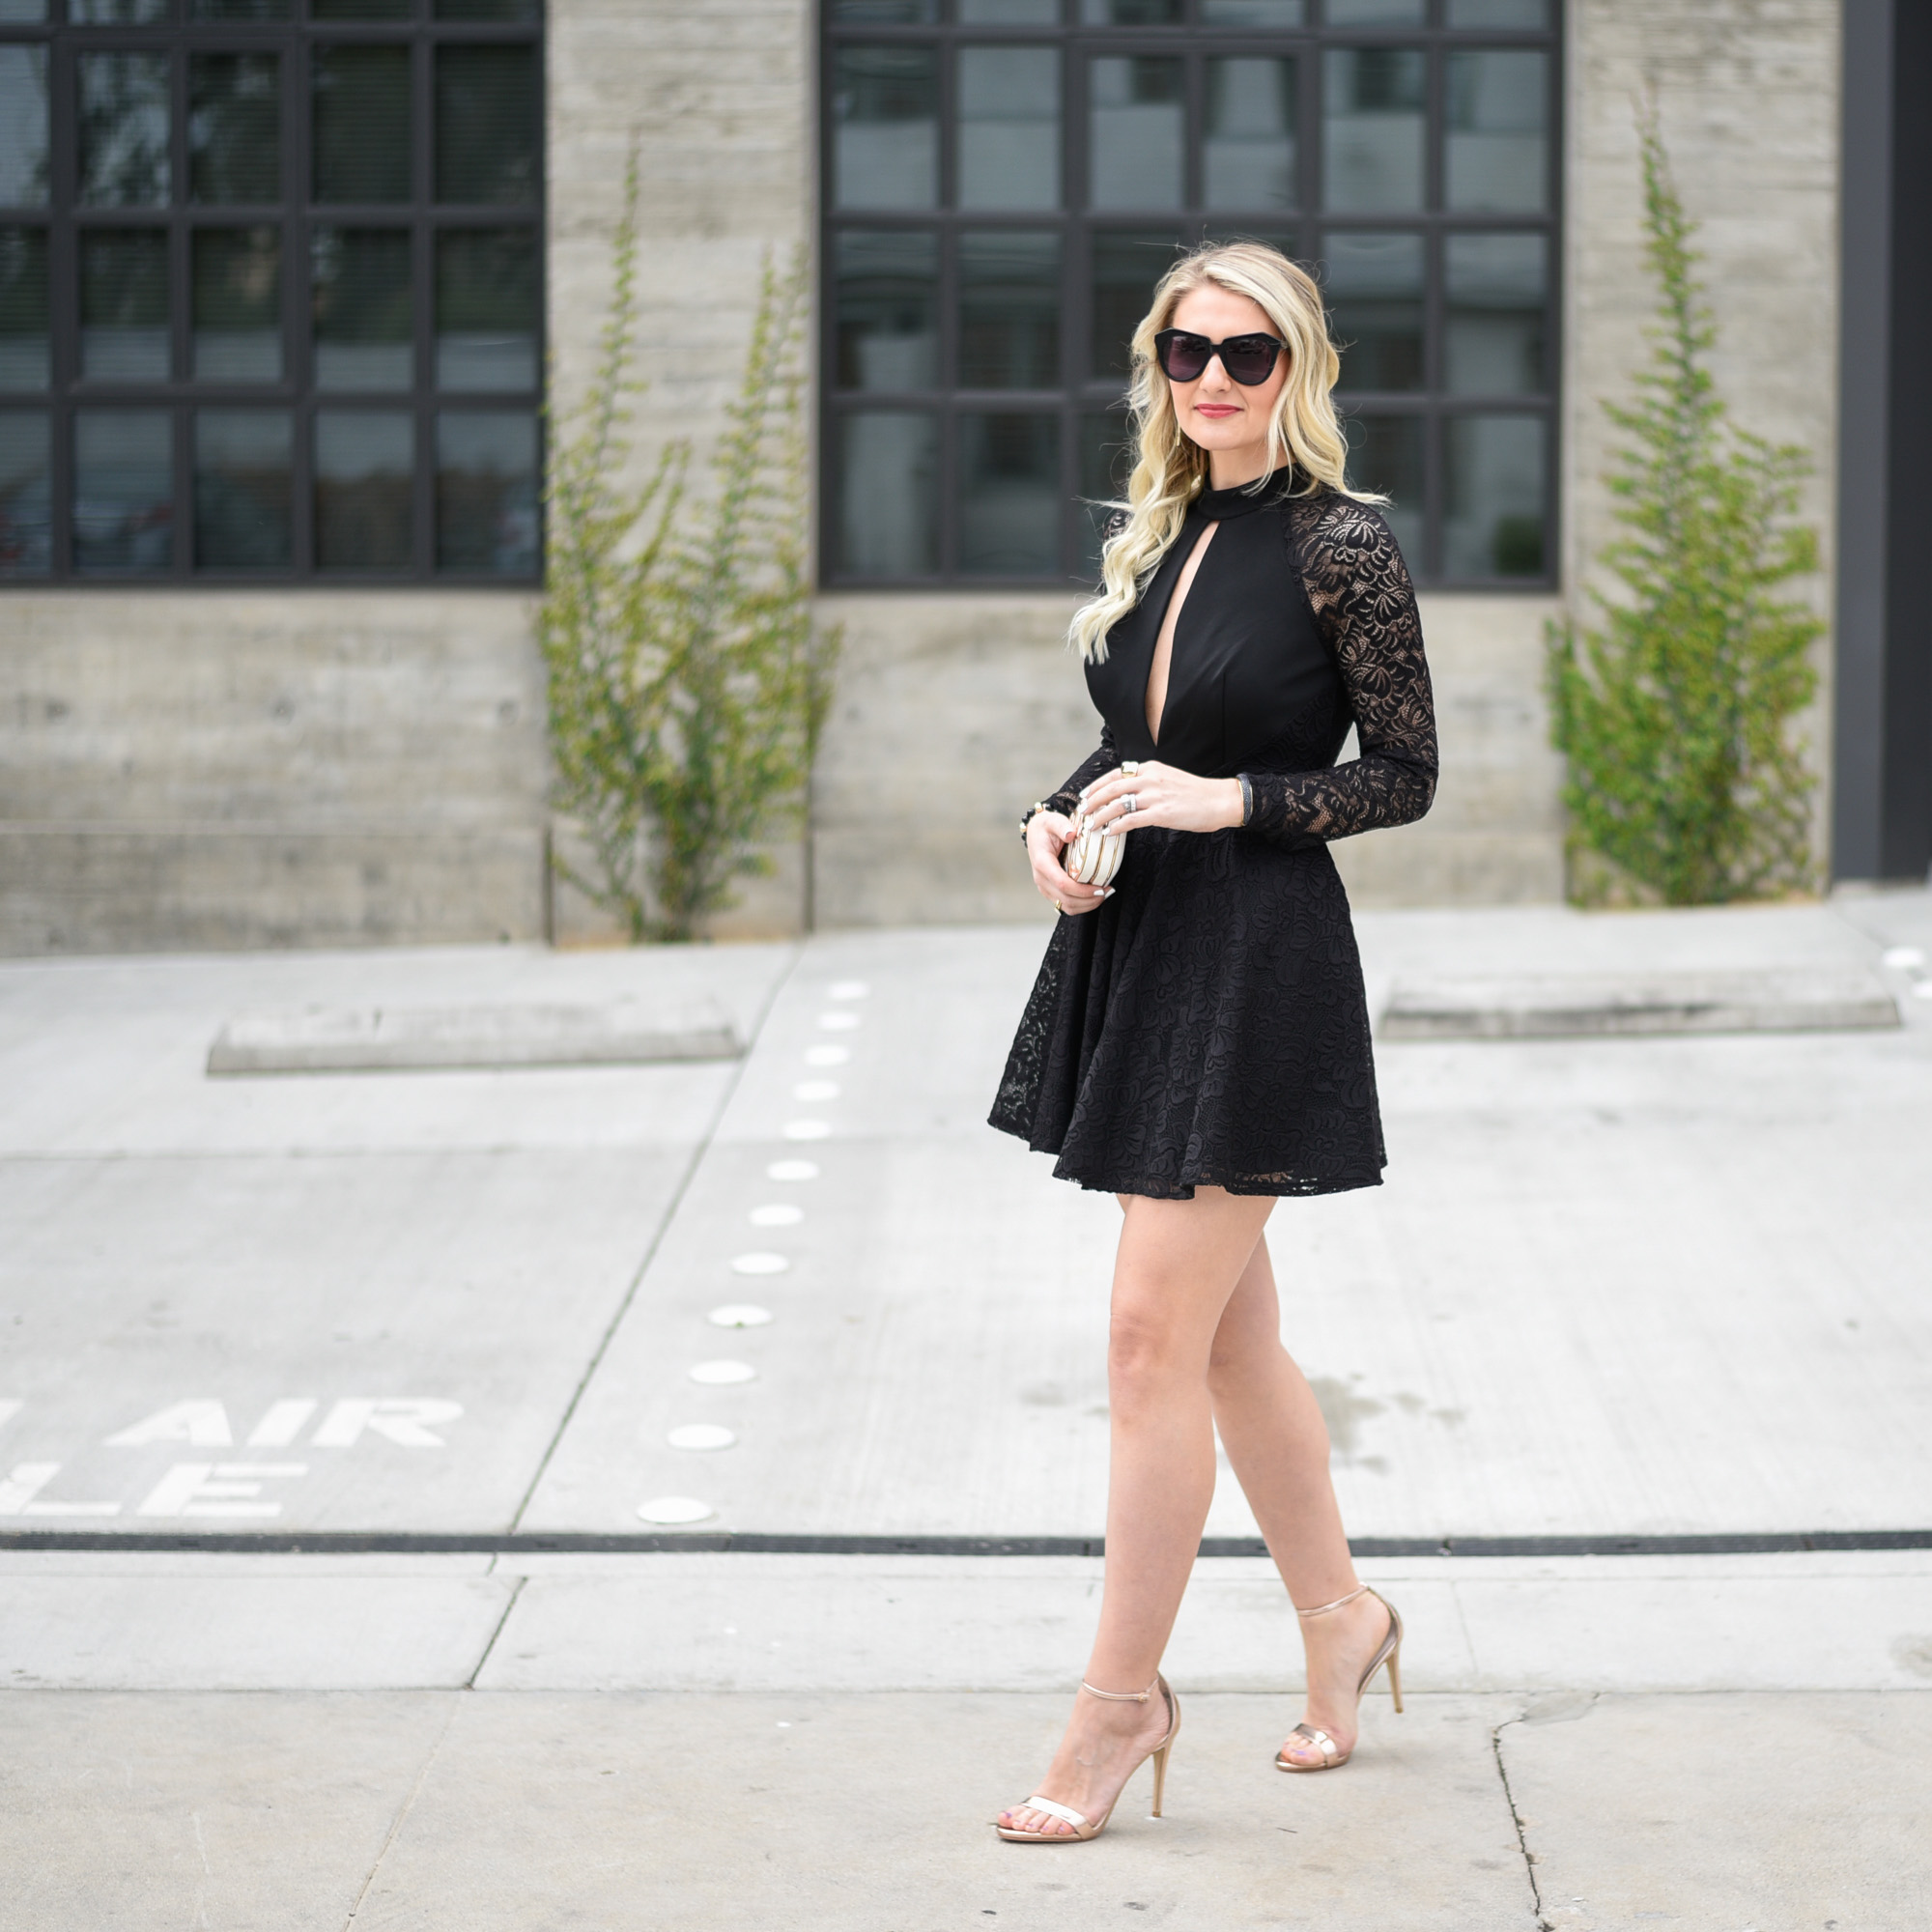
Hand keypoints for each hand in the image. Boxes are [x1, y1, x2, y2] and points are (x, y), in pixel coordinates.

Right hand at [1026, 810, 1109, 916]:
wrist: (1036, 833)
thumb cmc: (1046, 827)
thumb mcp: (1053, 820)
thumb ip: (1062, 825)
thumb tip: (1072, 834)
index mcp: (1042, 863)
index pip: (1062, 884)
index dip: (1082, 891)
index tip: (1100, 888)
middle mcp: (1041, 878)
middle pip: (1066, 899)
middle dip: (1089, 900)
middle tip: (1107, 891)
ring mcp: (1044, 887)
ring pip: (1065, 906)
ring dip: (1086, 906)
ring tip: (1103, 895)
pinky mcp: (1050, 891)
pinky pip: (1065, 905)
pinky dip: (1081, 905)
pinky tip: (1094, 897)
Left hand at [1078, 761, 1243, 838]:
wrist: (1220, 800)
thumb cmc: (1195, 793)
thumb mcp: (1167, 778)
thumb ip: (1147, 781)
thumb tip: (1127, 791)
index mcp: (1150, 768)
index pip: (1115, 774)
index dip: (1096, 786)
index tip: (1084, 796)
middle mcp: (1150, 778)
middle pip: (1111, 788)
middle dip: (1092, 801)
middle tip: (1082, 813)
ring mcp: (1156, 795)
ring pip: (1118, 804)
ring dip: (1101, 816)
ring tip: (1092, 825)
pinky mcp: (1162, 813)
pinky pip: (1132, 820)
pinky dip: (1117, 827)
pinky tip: (1109, 833)